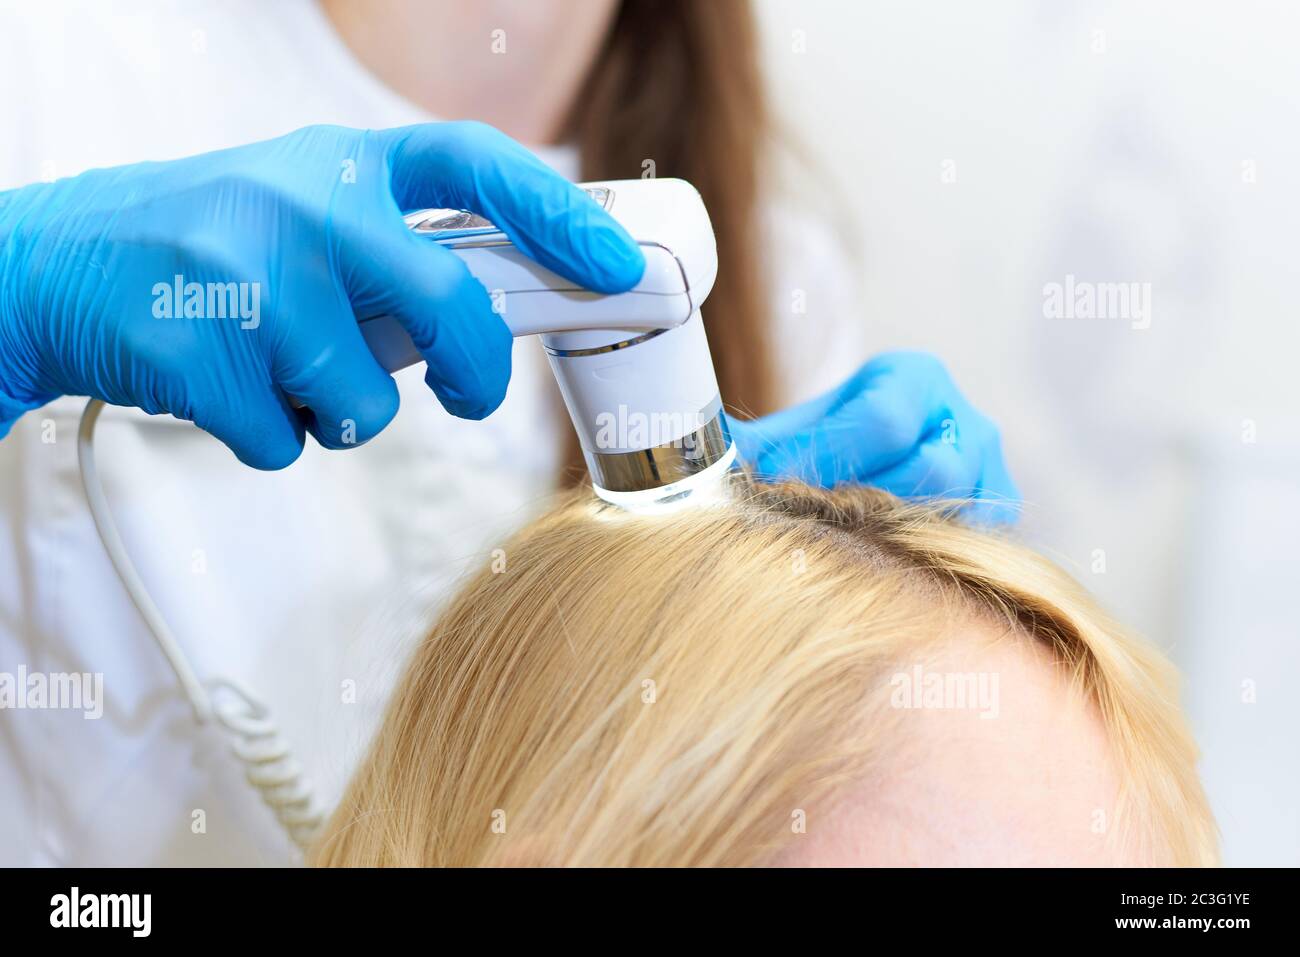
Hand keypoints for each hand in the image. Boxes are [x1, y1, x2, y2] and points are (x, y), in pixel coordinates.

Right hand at [0, 122, 644, 467]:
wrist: (52, 269)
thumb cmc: (205, 245)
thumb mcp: (302, 209)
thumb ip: (394, 247)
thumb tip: (505, 307)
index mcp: (338, 161)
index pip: (473, 163)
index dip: (559, 212)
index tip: (617, 263)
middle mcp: (301, 205)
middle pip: (449, 300)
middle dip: (477, 367)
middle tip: (474, 396)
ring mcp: (248, 278)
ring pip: (365, 398)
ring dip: (338, 410)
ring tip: (278, 367)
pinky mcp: (202, 357)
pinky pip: (289, 442)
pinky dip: (272, 436)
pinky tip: (225, 387)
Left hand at [729, 351, 1019, 523]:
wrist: (859, 471)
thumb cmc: (817, 451)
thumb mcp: (785, 436)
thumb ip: (747, 449)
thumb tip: (700, 472)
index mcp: (913, 377)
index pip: (884, 421)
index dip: (828, 458)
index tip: (778, 479)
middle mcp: (964, 418)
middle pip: (931, 472)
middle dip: (864, 500)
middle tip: (814, 515)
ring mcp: (990, 470)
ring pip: (958, 512)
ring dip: (895, 531)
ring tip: (846, 533)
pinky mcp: (998, 517)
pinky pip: (973, 543)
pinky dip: (926, 552)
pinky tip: (882, 551)